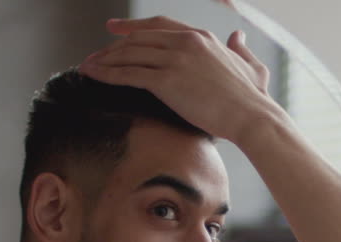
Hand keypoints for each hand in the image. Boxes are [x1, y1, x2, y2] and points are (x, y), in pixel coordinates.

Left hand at [78, 17, 281, 145]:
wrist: (251, 116)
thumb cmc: (253, 100)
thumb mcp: (251, 67)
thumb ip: (241, 49)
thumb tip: (238, 36)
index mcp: (201, 37)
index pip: (158, 26)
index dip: (133, 27)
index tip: (114, 29)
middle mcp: (185, 42)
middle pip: (138, 38)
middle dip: (112, 46)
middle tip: (94, 53)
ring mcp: (174, 59)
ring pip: (129, 54)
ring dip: (104, 60)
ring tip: (87, 66)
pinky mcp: (166, 80)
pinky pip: (128, 73)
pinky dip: (107, 73)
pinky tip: (93, 76)